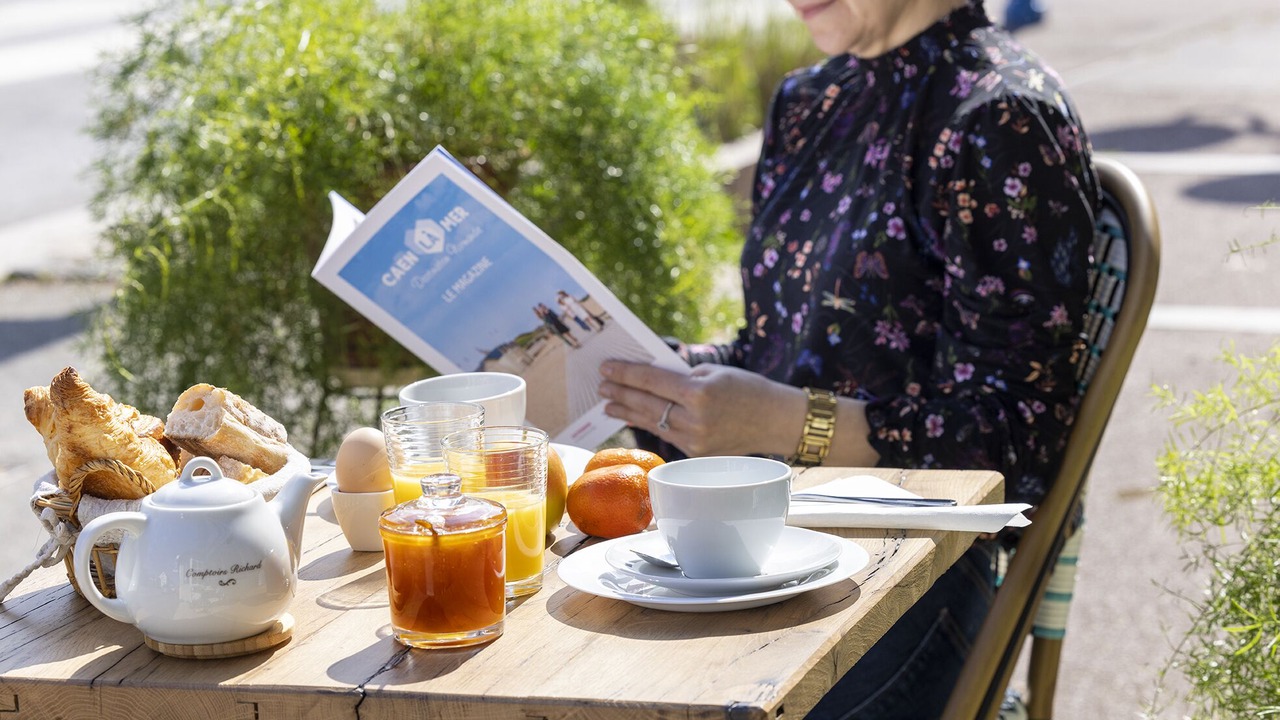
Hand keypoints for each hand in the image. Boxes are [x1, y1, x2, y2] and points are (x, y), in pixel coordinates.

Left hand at [598, 360, 802, 457]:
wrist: (776, 421)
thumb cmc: (747, 389)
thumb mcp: (714, 373)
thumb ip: (681, 377)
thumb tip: (647, 381)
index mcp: (699, 394)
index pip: (652, 382)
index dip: (625, 374)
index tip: (606, 368)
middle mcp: (695, 420)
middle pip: (646, 404)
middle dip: (620, 393)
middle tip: (601, 385)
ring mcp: (695, 441)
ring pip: (652, 422)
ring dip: (627, 411)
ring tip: (608, 404)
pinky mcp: (696, 454)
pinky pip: (666, 435)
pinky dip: (648, 423)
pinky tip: (633, 416)